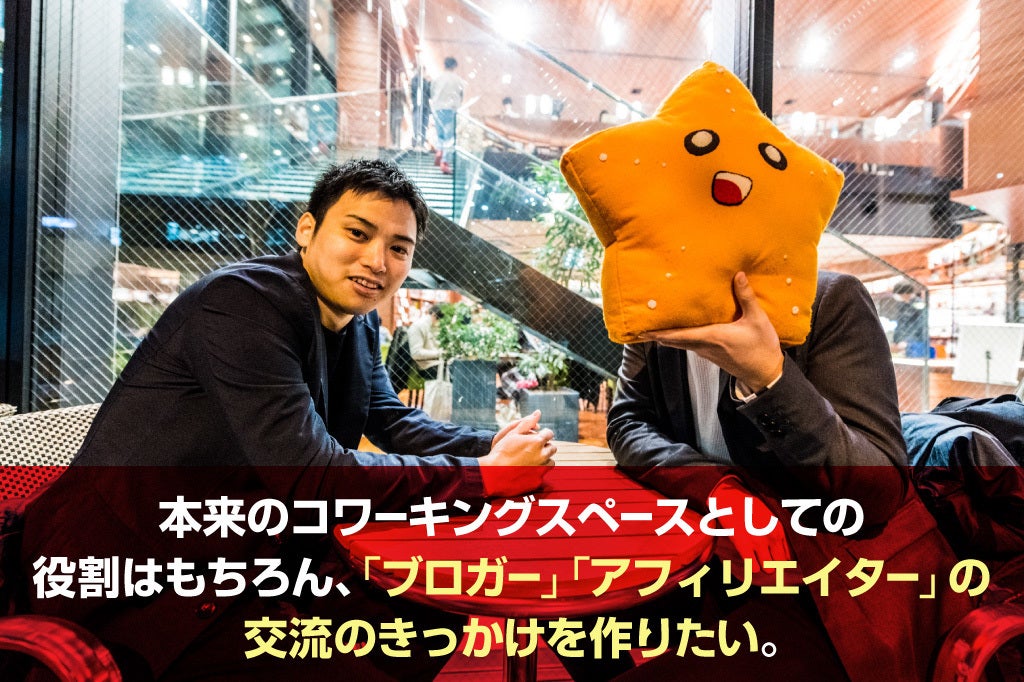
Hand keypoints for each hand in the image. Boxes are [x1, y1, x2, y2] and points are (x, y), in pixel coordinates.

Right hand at [479, 410, 555, 496]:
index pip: (550, 434)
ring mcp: (541, 468)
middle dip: (545, 446)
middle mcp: (542, 455)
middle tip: (532, 448)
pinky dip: (537, 471)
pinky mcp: (538, 479)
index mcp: (537, 441)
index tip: (536, 437)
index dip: (542, 434)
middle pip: (552, 448)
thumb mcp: (513, 433)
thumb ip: (528, 423)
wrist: (493, 472)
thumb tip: (538, 412)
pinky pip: (543, 473)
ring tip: (530, 459)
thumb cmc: (502, 451)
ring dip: (544, 459)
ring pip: (550, 461)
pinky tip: (526, 469)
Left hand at [641, 272, 783, 390]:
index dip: (660, 333)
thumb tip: (739, 275)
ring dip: (668, 335)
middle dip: (658, 334)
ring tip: (657, 325)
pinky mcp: (711, 355)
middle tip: (642, 325)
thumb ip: (746, 297)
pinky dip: (680, 338)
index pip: (679, 335)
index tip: (643, 330)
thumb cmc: (762, 348)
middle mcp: (704, 346)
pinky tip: (680, 330)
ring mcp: (707, 352)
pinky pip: (690, 345)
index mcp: (712, 336)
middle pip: (674, 340)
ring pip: (681, 343)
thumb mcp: (757, 320)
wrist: (766, 374)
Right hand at [710, 476, 790, 579]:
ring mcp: (758, 542)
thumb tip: (783, 550)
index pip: (790, 556)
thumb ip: (777, 531)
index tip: (775, 558)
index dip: (782, 559)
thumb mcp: (769, 515)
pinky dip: (751, 566)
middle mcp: (772, 537)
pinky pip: (753, 568)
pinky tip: (748, 558)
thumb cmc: (748, 505)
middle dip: (773, 563)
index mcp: (779, 529)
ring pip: (768, 569)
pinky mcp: (743, 546)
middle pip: (780, 564)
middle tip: (765, 558)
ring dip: (762, 566)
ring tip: (756, 558)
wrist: (729, 497)